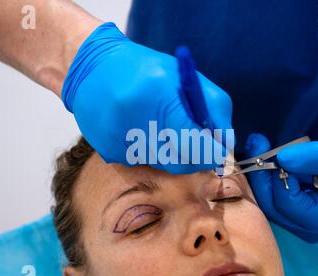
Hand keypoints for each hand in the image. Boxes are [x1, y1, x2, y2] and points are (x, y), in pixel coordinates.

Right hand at [62, 22, 232, 173]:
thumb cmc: (146, 69)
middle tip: (193, 141)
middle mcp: (135, 120)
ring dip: (170, 152)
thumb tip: (224, 146)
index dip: (211, 152)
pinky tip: (138, 130)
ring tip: (159, 126)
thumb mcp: (187, 78)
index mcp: (159, 94)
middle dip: (194, 156)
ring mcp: (119, 139)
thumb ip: (215, 110)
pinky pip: (143, 163)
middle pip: (181, 162)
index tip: (216, 151)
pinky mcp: (108, 152)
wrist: (93, 68)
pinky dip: (149, 151)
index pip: (196, 143)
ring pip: (163, 165)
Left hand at [245, 133, 317, 242]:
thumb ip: (312, 157)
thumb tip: (281, 158)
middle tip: (256, 141)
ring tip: (258, 144)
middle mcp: (308, 230)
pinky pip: (271, 198)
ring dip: (260, 174)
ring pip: (267, 202)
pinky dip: (265, 178)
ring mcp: (298, 225)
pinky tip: (263, 156)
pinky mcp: (292, 215)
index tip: (273, 148)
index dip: (275, 176)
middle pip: (271, 205)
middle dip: (260, 173)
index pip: (287, 202)